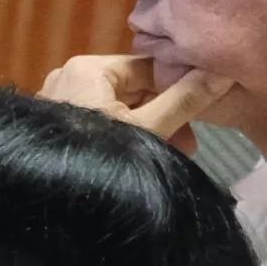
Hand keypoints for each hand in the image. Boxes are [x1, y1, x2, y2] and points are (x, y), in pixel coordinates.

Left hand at [42, 51, 234, 143]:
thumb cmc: (98, 156)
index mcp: (89, 67)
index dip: (180, 86)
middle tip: (191, 146)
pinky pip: (99, 122)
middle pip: (133, 88)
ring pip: (118, 108)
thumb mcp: (149, 128)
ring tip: (173, 156)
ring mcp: (59, 102)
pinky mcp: (56, 127)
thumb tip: (221, 71)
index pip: (148, 66)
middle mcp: (69, 77)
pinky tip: (141, 157)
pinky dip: (123, 135)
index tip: (206, 112)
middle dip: (166, 115)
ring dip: (149, 128)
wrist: (45, 199)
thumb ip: (184, 100)